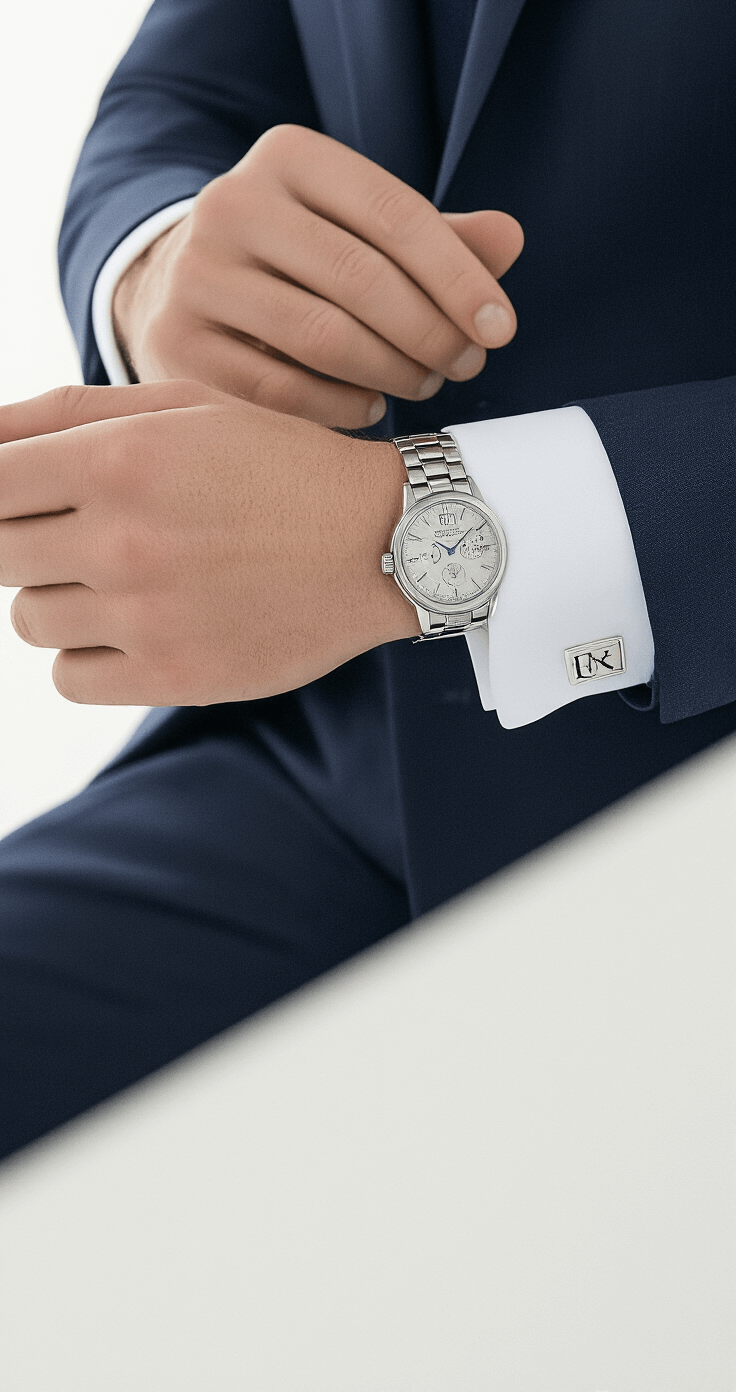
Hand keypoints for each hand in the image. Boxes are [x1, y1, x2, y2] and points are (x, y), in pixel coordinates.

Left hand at [0, 381, 416, 705]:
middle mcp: (124, 539)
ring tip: (130, 579)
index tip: (26, 501)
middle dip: (28, 542)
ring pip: (29, 620)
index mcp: (119, 458)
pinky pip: (68, 680)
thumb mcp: (182, 408)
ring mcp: (146, 616)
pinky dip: (89, 657)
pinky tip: (139, 627)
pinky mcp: (171, 677)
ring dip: (62, 599)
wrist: (381, 543)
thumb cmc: (275, 466)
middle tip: (86, 534)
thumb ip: (65, 414)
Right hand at [113, 125, 522, 427]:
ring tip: (423, 384)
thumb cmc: (301, 259)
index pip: (395, 214)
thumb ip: (438, 237)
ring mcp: (197, 275)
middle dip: (430, 333)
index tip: (500, 330)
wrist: (179, 286)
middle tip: (464, 366)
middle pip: (361, 279)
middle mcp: (232, 203)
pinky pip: (281, 389)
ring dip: (391, 372)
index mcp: (288, 156)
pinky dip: (340, 406)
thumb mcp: (363, 229)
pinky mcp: (178, 343)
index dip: (459, 278)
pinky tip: (370, 406)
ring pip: (321, 337)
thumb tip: (510, 239)